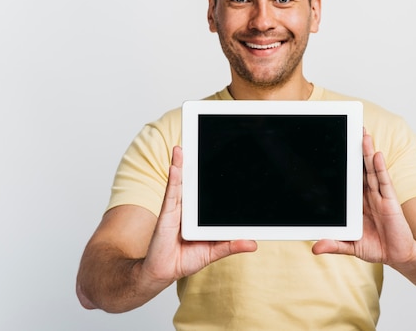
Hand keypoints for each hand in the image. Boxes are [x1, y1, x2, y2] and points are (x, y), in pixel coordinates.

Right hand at [140, 146, 256, 286]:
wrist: (162, 272)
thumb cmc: (184, 260)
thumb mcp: (214, 252)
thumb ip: (231, 245)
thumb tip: (253, 242)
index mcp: (198, 214)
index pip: (205, 193)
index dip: (211, 178)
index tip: (220, 161)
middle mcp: (187, 208)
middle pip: (192, 182)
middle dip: (193, 164)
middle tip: (198, 143)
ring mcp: (176, 209)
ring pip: (180, 183)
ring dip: (180, 164)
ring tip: (182, 148)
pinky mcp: (167, 213)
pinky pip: (171, 193)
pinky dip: (174, 179)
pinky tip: (176, 166)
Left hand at [312, 132, 415, 265]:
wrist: (400, 256)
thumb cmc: (377, 248)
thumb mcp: (351, 246)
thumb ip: (334, 244)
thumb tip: (314, 247)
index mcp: (357, 203)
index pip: (349, 181)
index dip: (345, 165)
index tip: (337, 148)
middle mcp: (368, 196)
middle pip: (361, 170)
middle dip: (357, 151)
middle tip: (352, 131)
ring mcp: (380, 197)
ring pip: (372, 171)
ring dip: (367, 153)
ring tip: (363, 136)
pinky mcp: (390, 201)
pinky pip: (384, 182)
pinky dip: (380, 168)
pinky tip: (377, 155)